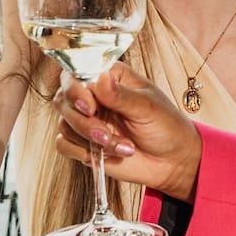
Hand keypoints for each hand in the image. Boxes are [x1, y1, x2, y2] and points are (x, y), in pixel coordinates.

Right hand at [52, 64, 202, 202]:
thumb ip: (121, 96)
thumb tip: (102, 79)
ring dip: (90, 141)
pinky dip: (82, 152)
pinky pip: (64, 145)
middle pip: (63, 99)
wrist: (172, 162)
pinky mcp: (83, 143)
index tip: (90, 107)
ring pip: (64, 124)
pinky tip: (108, 155)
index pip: (76, 74)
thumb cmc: (166, 127)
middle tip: (105, 135)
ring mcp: (87, 120)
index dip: (75, 90)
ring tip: (122, 147)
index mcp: (109, 78)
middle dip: (82, 122)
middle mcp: (94, 96)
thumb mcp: (148, 108)